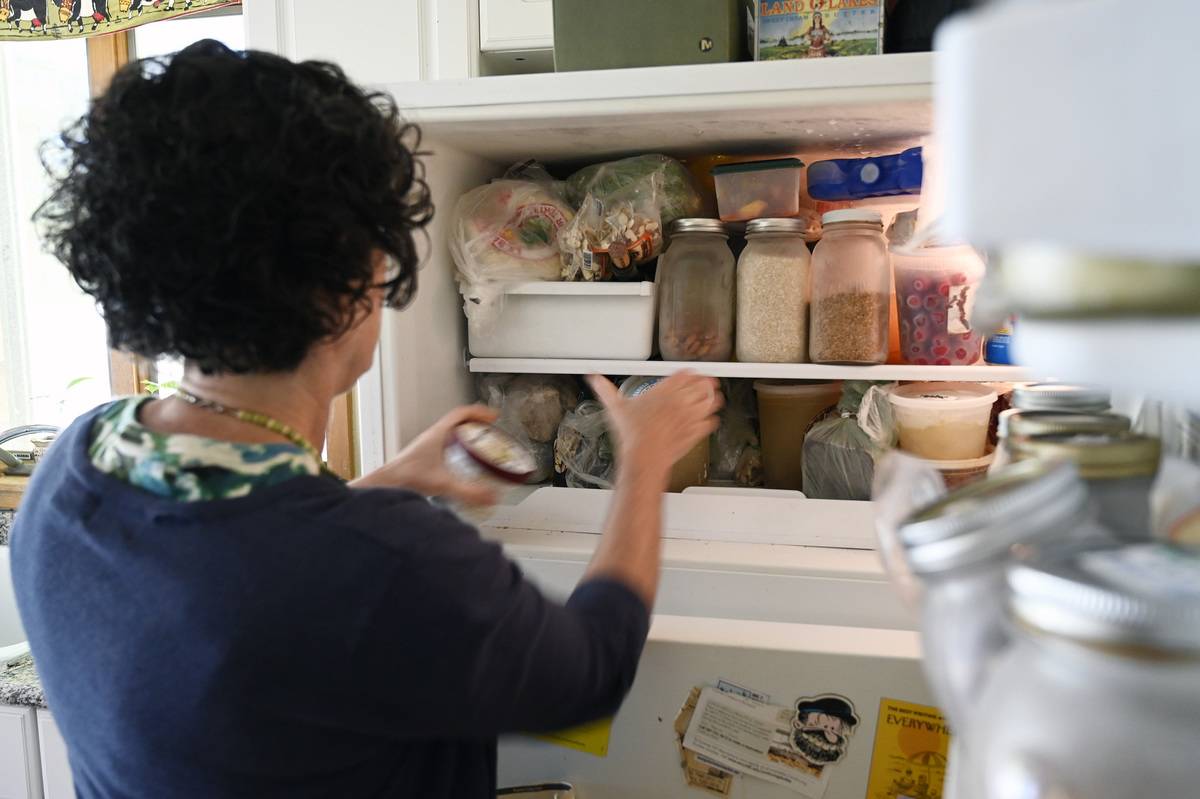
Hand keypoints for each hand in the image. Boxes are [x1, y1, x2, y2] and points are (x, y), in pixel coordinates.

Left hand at [352, 404, 501, 505]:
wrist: (386, 484)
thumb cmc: (407, 477)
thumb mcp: (444, 484)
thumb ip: (469, 492)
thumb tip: (491, 496)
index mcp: (438, 434)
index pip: (461, 414)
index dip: (479, 412)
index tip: (493, 417)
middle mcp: (432, 437)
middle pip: (458, 422)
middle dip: (476, 425)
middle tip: (489, 433)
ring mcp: (427, 446)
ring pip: (450, 434)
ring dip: (465, 436)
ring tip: (479, 447)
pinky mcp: (424, 457)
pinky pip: (444, 445)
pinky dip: (456, 449)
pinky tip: (462, 464)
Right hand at [587, 372, 721, 485]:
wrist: (645, 457)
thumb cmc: (632, 433)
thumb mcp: (616, 407)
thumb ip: (605, 390)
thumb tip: (594, 379)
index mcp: (665, 390)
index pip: (686, 373)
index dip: (691, 373)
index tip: (691, 375)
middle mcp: (682, 400)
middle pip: (703, 384)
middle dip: (705, 383)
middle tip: (706, 384)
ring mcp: (691, 416)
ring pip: (711, 401)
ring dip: (712, 399)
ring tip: (711, 398)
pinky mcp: (696, 431)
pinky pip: (711, 422)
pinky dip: (711, 420)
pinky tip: (707, 420)